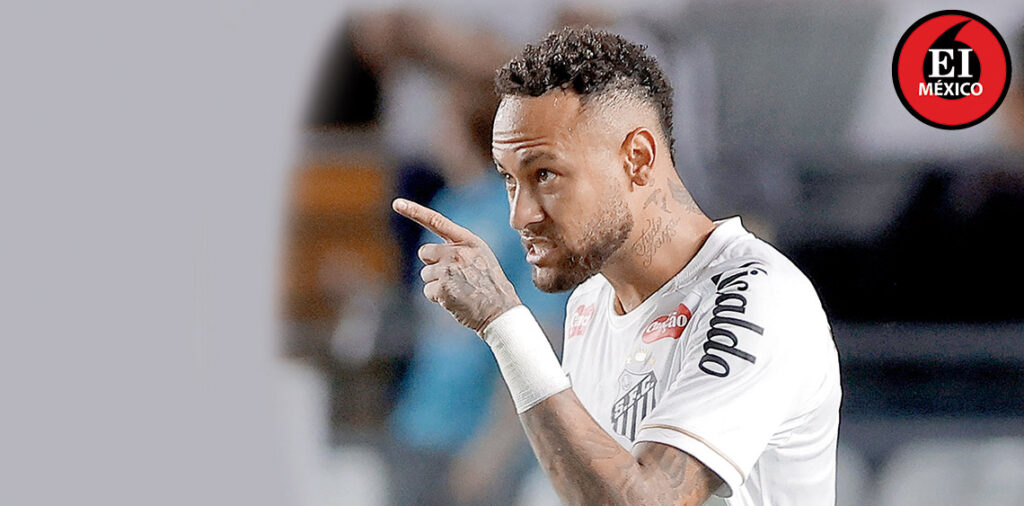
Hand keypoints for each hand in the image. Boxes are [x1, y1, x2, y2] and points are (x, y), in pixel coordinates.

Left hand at [392, 198, 520, 333]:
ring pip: (425, 274)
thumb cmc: (490, 285)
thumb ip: (459, 248)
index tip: (397, 203)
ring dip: (436, 284)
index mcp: (469, 241)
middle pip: (425, 252)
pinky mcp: (443, 288)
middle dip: (432, 265)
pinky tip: (454, 300)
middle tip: (452, 277)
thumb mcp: (481, 257)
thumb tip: (429, 252)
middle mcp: (458, 252)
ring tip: (458, 290)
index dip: (415, 211)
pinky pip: (427, 291)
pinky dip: (438, 298)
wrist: (501, 311)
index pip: (437, 221)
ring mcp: (449, 270)